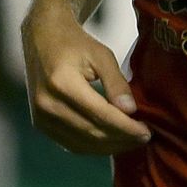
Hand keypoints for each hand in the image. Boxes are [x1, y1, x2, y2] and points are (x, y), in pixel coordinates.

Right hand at [21, 4, 150, 154]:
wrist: (42, 39)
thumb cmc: (75, 44)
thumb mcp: (101, 55)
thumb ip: (116, 82)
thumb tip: (130, 111)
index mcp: (62, 83)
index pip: (101, 115)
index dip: (126, 128)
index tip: (147, 131)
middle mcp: (47, 104)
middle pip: (92, 132)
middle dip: (121, 139)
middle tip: (144, 137)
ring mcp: (40, 117)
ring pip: (82, 144)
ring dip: (110, 147)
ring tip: (132, 141)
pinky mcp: (40, 124)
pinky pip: (70, 144)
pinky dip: (93, 147)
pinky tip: (112, 141)